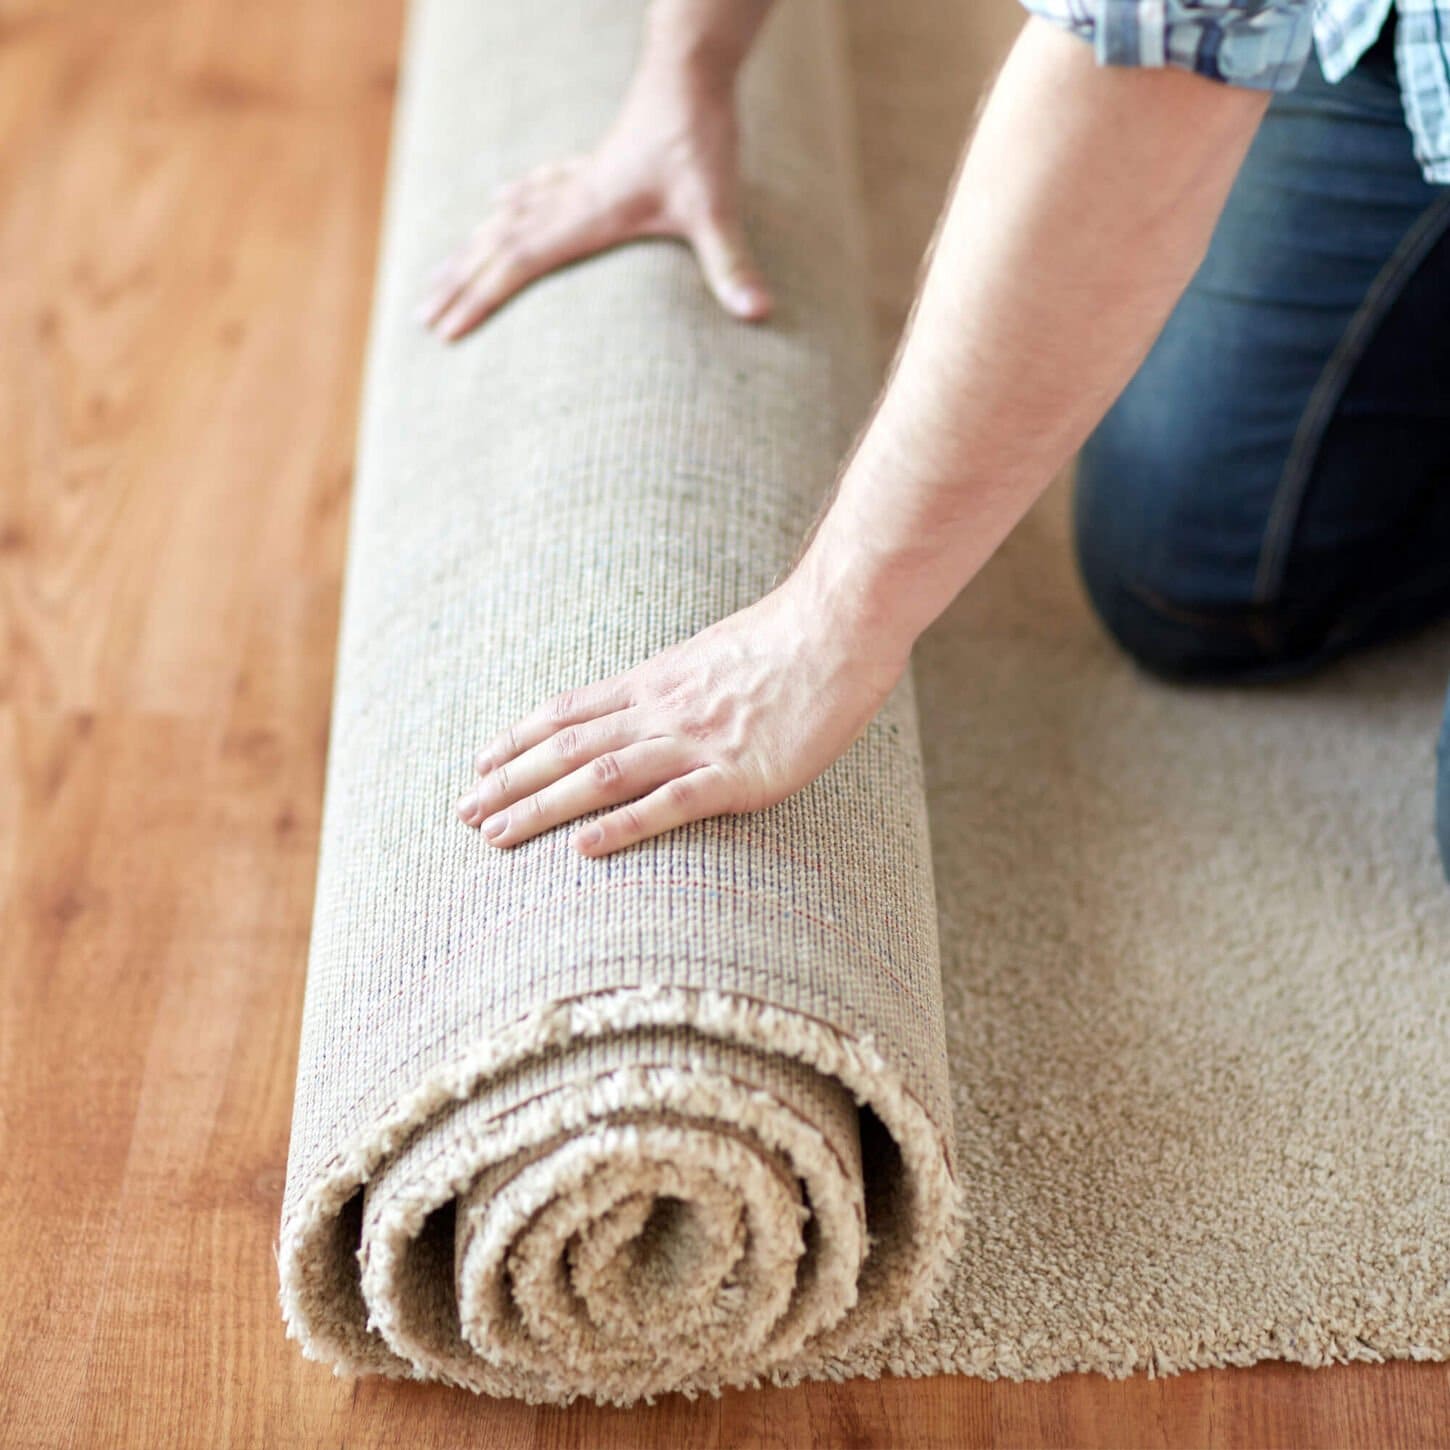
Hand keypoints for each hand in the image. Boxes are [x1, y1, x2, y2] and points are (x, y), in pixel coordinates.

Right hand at [417, 47, 771, 340]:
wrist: (691, 69)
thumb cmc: (700, 138)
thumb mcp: (718, 208)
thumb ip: (731, 263)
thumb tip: (758, 312)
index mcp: (585, 216)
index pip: (517, 264)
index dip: (478, 298)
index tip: (443, 330)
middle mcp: (570, 199)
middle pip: (496, 245)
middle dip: (458, 283)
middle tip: (420, 316)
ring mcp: (578, 180)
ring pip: (508, 217)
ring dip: (471, 247)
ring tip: (440, 272)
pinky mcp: (595, 164)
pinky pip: (537, 189)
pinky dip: (513, 203)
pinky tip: (500, 201)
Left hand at [455, 578, 907, 855]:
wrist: (840, 626)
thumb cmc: (788, 640)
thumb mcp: (713, 653)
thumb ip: (678, 682)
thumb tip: (650, 701)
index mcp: (656, 682)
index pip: (569, 713)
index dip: (518, 739)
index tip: (479, 762)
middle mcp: (662, 710)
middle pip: (566, 749)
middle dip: (508, 782)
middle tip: (462, 812)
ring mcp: (697, 742)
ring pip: (599, 776)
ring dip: (541, 807)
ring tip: (495, 836)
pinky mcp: (738, 775)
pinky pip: (669, 803)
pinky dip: (623, 827)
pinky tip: (583, 849)